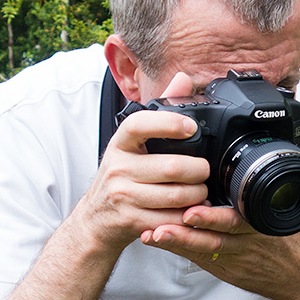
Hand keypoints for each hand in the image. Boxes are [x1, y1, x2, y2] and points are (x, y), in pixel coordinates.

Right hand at [75, 73, 210, 253]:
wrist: (94, 220)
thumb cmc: (119, 178)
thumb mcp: (130, 145)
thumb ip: (158, 112)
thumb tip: (182, 78)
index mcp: (120, 143)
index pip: (139, 124)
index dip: (168, 124)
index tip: (191, 127)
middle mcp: (118, 168)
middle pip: (170, 167)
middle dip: (198, 171)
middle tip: (205, 171)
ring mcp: (123, 196)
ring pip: (175, 195)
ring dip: (197, 195)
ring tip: (201, 192)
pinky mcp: (131, 220)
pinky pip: (170, 219)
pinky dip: (187, 216)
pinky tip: (191, 211)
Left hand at [138, 126, 299, 299]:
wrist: (298, 279)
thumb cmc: (297, 239)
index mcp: (263, 224)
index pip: (239, 219)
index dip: (214, 216)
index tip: (193, 208)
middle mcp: (247, 243)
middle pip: (216, 237)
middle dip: (191, 231)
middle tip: (165, 222)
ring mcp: (233, 258)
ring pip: (203, 250)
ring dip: (178, 241)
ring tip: (154, 232)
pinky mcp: (223, 268)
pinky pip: (197, 259)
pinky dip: (176, 250)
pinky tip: (155, 239)